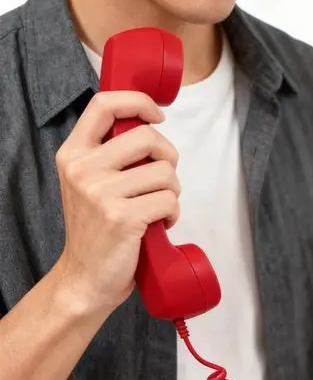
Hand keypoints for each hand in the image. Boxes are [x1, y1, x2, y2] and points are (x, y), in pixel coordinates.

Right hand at [52, 91, 180, 314]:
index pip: (104, 105)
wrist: (85, 278)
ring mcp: (101, 193)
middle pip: (148, 137)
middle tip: (164, 180)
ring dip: (173, 191)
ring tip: (158, 208)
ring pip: (165, 172)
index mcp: (73, 154)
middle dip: (169, 158)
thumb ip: (109, 156)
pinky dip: (173, 213)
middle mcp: (83, 169)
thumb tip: (150, 129)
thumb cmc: (97, 230)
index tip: (158, 116)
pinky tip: (159, 224)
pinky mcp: (122, 217)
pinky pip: (169, 200)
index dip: (138, 102)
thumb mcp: (88, 184)